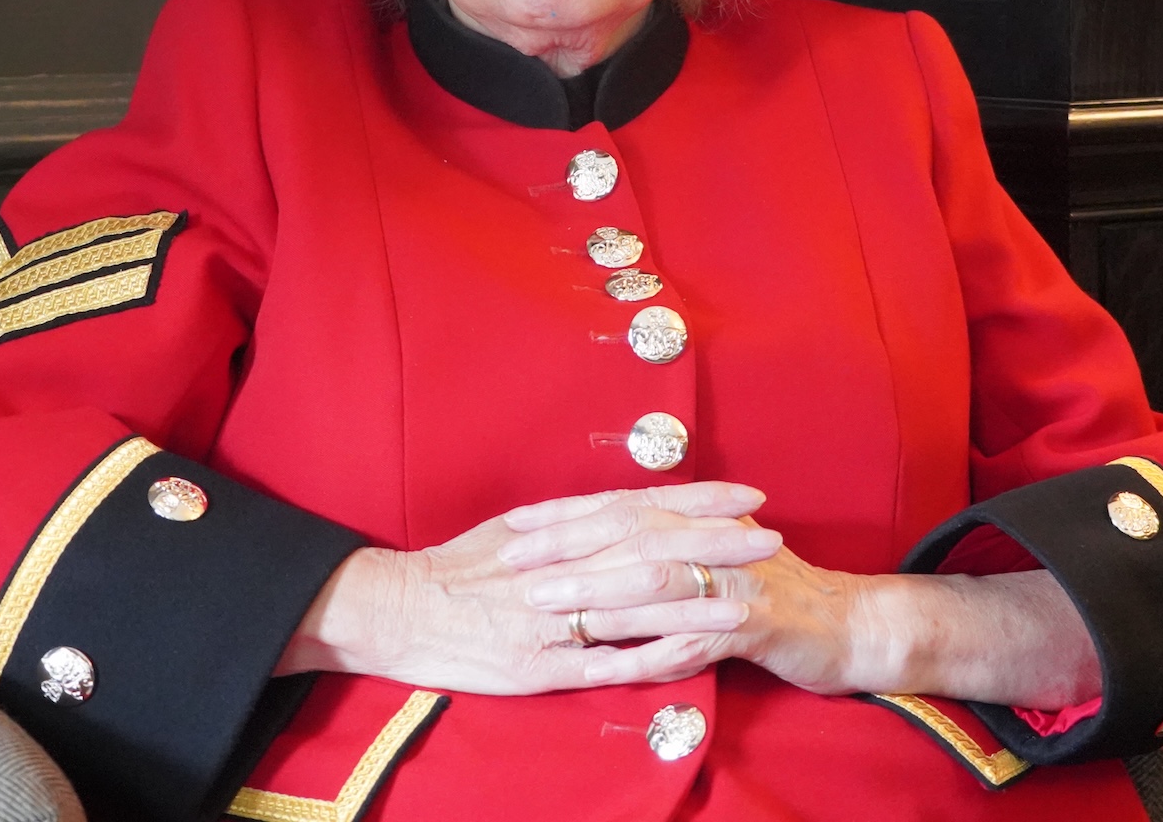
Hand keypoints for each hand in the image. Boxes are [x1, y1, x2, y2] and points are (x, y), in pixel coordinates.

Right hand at [276, 482, 780, 694]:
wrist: (392, 608)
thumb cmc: (454, 567)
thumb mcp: (513, 529)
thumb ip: (571, 522)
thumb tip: (625, 508)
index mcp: (558, 530)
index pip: (643, 507)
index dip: (699, 500)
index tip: (749, 493)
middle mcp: (560, 568)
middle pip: (651, 551)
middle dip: (715, 544)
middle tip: (770, 537)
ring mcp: (551, 620)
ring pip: (635, 608)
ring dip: (697, 605)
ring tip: (749, 600)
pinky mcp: (538, 667)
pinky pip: (602, 665)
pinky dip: (648, 660)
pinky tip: (690, 660)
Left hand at [518, 527, 1103, 708]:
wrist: (849, 623)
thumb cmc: (772, 593)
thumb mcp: (716, 557)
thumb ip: (666, 544)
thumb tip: (601, 537)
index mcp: (696, 520)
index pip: (617, 510)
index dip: (564, 518)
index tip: (512, 529)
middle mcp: (711, 539)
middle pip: (627, 536)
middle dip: (566, 551)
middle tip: (512, 566)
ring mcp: (731, 579)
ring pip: (653, 580)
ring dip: (595, 593)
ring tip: (546, 606)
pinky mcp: (752, 621)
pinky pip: (690, 634)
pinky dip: (647, 644)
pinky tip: (610, 656)